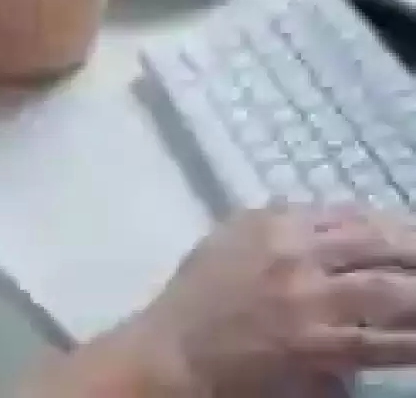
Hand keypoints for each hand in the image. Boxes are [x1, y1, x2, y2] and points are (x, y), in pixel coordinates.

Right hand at [124, 206, 415, 395]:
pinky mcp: (318, 349)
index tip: (415, 235)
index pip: (354, 216)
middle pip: (379, 245)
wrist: (175, 352)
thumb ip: (281, 222)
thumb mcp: (234, 236)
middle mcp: (299, 254)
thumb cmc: (200, 295)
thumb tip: (332, 221)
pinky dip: (410, 339)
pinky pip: (378, 343)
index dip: (395, 225)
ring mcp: (311, 303)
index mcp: (278, 223)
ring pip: (389, 292)